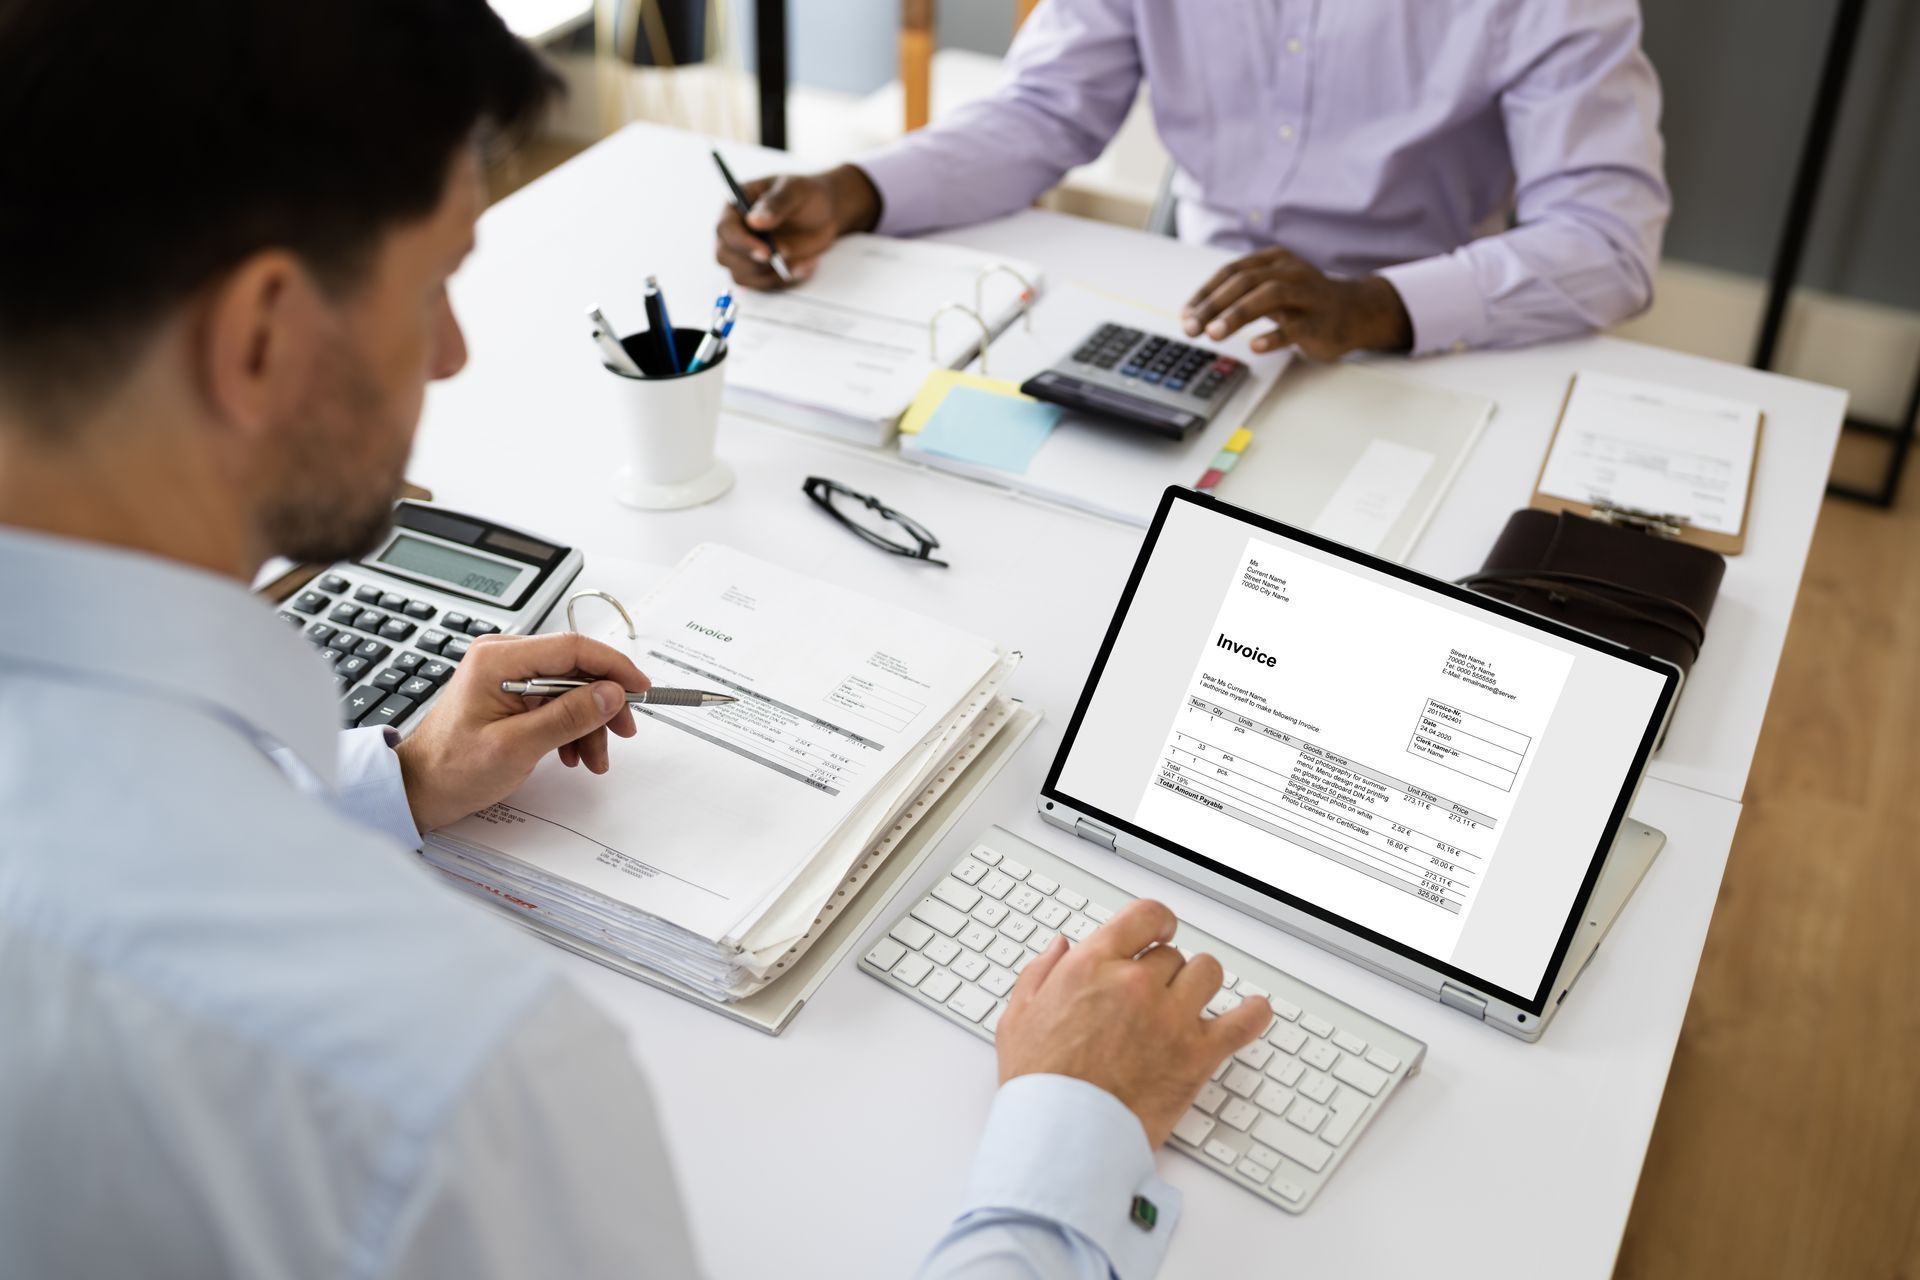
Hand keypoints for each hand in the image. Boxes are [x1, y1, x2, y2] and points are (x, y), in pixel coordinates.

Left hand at [393, 632, 648, 832]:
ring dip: (588, 723)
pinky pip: (556, 700)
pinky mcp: (511, 691)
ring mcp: (507, 673)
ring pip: (570, 688)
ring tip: (592, 759)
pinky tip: (571, 752)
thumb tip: (611, 693)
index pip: (573, 648)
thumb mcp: (517, 746)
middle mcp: (503, 658)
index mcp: (499, 659)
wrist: (421, 788)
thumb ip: (568, 716)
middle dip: (603, 703)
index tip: (639, 688)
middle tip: (622, 732)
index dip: (613, 666)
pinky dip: (571, 726)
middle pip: (576, 668)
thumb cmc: (453, 768)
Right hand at [713, 164, 881, 289]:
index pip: (725, 229)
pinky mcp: (758, 270)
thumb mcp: (795, 190)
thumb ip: (776, 203)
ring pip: (742, 276)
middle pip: (725, 256)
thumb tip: (754, 221)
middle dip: (753, 264)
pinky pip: (762, 285)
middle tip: (783, 259)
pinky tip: (802, 266)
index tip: (766, 252)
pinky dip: (783, 280)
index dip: (741, 244)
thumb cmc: (805, 196)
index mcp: (736, 206)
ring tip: (799, 262)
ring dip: (771, 275)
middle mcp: (735, 232)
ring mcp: (744, 253)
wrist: (822, 214)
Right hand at [995, 899, 1271, 1146]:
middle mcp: (1136, 985)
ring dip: (1199, 985)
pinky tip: (1253, 1011)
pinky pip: (1243, 1022)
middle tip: (1155, 992)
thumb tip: (1060, 948)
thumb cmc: (1040, 1084)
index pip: (1144, 917)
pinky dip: (1253, 1014)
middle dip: (1165, 971)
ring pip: (1207, 974)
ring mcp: (1171, 1019)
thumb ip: (1041, 973)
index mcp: (1092, 967)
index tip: (1159, 932)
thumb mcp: (1018, 1017)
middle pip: (1173, 954)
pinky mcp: (1196, 1056)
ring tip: (1190, 1001)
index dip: (1156, 922)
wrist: (1063, 1137)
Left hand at [1182, 248, 1412, 361]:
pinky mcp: (1320, 321)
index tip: (1186, 315)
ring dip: (1237, 315)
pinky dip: (1273, 336)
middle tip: (1192, 328)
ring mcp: (1306, 295)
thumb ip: (1238, 298)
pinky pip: (1294, 327)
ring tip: (1214, 334)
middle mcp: (1289, 272)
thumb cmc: (1305, 301)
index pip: (1231, 272)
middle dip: (1214, 305)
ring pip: (1269, 296)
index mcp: (1274, 260)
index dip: (1205, 294)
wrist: (1356, 311)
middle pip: (1245, 282)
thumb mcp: (1271, 288)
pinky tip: (1255, 346)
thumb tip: (1196, 316)